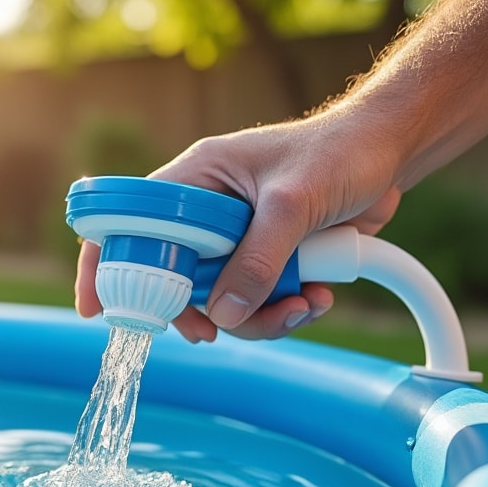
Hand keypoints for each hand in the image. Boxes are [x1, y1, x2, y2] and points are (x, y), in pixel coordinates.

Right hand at [74, 111, 406, 341]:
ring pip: (222, 300)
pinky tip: (318, 297)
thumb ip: (258, 259)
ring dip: (259, 317)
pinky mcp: (270, 259)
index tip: (97, 308)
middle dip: (200, 311)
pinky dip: (285, 311)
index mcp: (198, 179)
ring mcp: (239, 239)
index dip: (106, 261)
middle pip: (176, 277)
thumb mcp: (294, 203)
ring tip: (302, 306)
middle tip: (211, 333)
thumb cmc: (340, 153)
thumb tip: (221, 315)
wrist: (390, 154)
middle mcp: (210, 211)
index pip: (131, 220)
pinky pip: (259, 303)